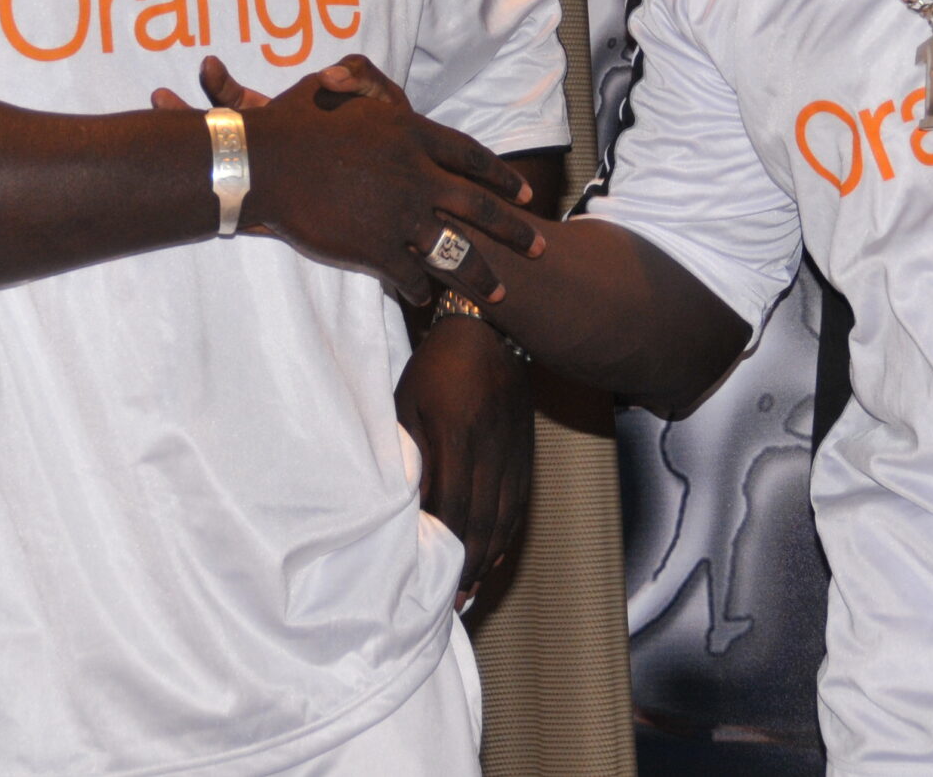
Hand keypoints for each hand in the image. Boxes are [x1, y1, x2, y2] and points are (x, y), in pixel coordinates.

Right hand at [157, 54, 542, 303]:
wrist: (264, 161)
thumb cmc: (292, 119)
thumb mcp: (332, 85)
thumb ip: (356, 78)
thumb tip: (352, 71)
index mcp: (412, 134)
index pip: (471, 157)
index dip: (500, 177)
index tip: (522, 192)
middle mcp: (417, 175)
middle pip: (479, 207)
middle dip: (512, 231)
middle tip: (536, 246)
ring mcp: (400, 214)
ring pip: (455, 250)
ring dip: (478, 275)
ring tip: (497, 293)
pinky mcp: (376, 247)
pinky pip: (410, 274)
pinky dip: (420, 289)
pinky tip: (425, 298)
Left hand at [396, 312, 533, 606]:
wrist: (486, 330)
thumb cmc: (434, 368)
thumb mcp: (406, 404)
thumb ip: (408, 454)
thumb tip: (409, 508)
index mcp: (457, 435)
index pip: (452, 506)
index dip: (445, 549)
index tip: (432, 581)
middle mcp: (492, 447)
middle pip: (483, 520)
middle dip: (468, 566)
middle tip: (453, 603)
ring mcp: (514, 449)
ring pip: (505, 516)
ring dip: (489, 557)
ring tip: (472, 588)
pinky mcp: (526, 449)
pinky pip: (520, 501)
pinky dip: (507, 533)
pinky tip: (494, 554)